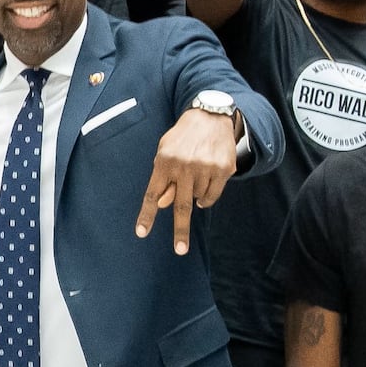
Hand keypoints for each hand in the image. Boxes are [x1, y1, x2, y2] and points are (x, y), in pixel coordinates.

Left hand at [137, 105, 242, 251]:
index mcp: (165, 160)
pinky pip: (213, 195)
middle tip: (180, 250)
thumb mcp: (166, 152)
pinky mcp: (223, 168)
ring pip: (198, 199)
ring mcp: (206, 167)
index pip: (153, 193)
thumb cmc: (183, 138)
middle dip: (180, 230)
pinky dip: (208, 196)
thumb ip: (163, 178)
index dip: (147, 214)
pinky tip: (206, 182)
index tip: (142, 233)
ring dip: (195, 195)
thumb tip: (163, 204)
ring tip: (196, 175)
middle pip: (181, 205)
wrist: (210, 116)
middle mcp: (185, 165)